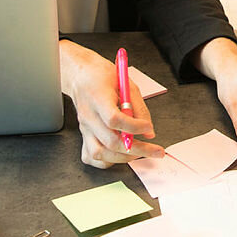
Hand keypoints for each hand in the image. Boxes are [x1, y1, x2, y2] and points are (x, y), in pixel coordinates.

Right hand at [59, 40, 163, 165]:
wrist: (81, 76)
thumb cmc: (103, 77)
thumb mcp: (127, 84)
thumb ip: (139, 108)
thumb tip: (149, 132)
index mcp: (98, 98)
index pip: (113, 119)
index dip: (133, 127)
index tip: (148, 127)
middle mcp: (89, 116)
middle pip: (110, 141)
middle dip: (137, 149)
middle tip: (155, 150)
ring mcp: (84, 128)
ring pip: (99, 153)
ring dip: (122, 157)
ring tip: (140, 153)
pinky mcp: (83, 135)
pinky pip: (90, 156)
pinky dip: (106, 160)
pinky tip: (119, 155)